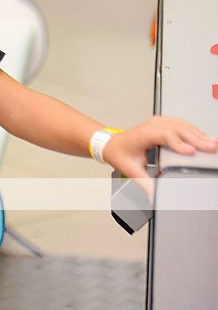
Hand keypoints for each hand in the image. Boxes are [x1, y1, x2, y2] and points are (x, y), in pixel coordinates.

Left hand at [103, 116, 217, 196]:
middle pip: (177, 129)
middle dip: (197, 139)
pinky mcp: (162, 123)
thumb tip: (154, 197)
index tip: (191, 152)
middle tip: (212, 147)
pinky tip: (203, 137)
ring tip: (213, 143)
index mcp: (142, 135)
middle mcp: (151, 126)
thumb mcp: (131, 170)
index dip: (179, 143)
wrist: (111, 144)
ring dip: (198, 134)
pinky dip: (194, 130)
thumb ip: (144, 184)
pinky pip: (180, 123)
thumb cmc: (119, 153)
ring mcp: (157, 122)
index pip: (164, 135)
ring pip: (181, 125)